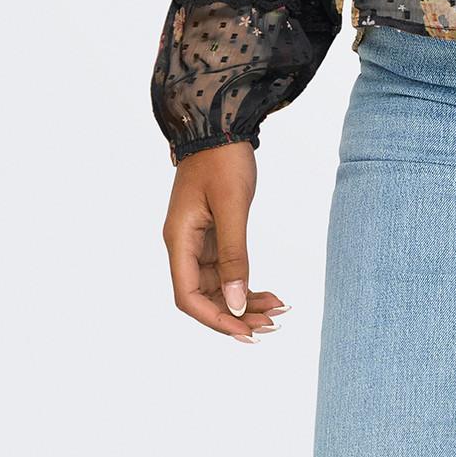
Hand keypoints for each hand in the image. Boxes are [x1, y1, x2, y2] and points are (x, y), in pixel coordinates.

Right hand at [162, 141, 288, 342]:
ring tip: (276, 312)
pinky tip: (268, 292)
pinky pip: (226, 269)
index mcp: (179, 240)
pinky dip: (246, 282)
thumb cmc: (223, 159)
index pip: (188, 297)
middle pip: (204, 296)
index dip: (214, 319)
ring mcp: (198, 240)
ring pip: (218, 285)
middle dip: (235, 314)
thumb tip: (236, 303)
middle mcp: (184, 245)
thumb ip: (234, 255)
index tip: (245, 331)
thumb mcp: (232, 206)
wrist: (220, 125)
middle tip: (271, 324)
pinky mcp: (213, 234)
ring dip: (244, 301)